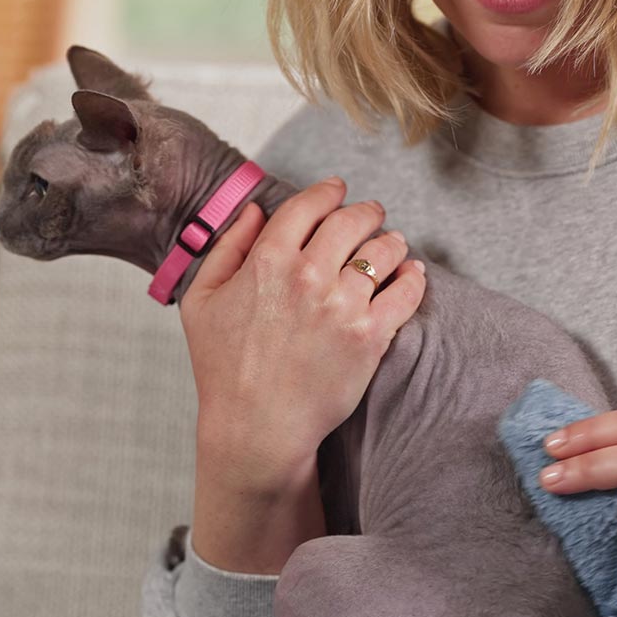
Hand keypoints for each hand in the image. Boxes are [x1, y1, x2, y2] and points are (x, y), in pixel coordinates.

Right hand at [179, 177, 426, 489]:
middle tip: (371, 213)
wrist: (256, 427)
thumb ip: (227, 248)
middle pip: (351, 221)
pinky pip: (406, 293)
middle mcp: (309, 276)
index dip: (328, 191)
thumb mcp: (202, 301)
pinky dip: (414, 277)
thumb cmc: (223, 368)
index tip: (338, 190)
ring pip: (384, 252)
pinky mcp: (370, 337)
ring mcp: (343, 306)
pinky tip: (413, 273)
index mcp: (268, 260)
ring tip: (393, 244)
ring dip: (391, 242)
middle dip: (365, 211)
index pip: (309, 205)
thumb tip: (256, 211)